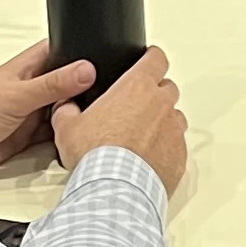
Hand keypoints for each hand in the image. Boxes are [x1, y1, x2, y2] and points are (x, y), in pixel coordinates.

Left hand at [0, 41, 97, 183]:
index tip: (108, 51)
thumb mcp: (17, 96)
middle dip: (86, 87)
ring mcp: (28, 115)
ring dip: (74, 115)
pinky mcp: (25, 139)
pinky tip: (78, 138)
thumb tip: (87, 69)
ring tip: (102, 116)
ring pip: (62, 111)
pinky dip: (64, 138)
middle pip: (67, 84)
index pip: (60, 50)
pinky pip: (53, 136)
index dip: (82, 49)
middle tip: (114, 91)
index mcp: (26, 69)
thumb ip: (53, 84)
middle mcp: (29, 90)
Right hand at [55, 45, 187, 189]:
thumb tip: (65, 106)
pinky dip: (166, 148)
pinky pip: (176, 145)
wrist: (115, 189)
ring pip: (174, 117)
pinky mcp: (179, 156)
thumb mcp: (66, 127)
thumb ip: (67, 109)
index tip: (148, 59)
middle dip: (154, 92)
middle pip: (167, 87)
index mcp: (137, 87)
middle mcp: (161, 105)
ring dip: (161, 121)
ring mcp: (174, 131)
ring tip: (141, 136)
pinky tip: (148, 158)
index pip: (156, 58)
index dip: (152, 57)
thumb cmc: (95, 155)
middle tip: (136, 106)